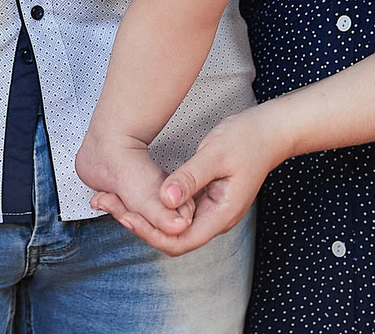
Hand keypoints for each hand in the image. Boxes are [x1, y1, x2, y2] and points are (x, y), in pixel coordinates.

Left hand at [93, 106, 287, 255]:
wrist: (269, 131)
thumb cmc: (247, 140)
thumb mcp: (215, 154)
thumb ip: (190, 178)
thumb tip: (164, 199)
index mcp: (220, 215)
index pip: (179, 241)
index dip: (149, 233)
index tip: (123, 214)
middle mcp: (213, 219)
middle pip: (170, 237)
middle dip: (137, 225)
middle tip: (104, 203)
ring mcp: (208, 210)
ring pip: (169, 225)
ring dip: (141, 215)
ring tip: (110, 199)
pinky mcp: (203, 199)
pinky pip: (174, 211)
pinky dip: (152, 204)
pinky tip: (133, 193)